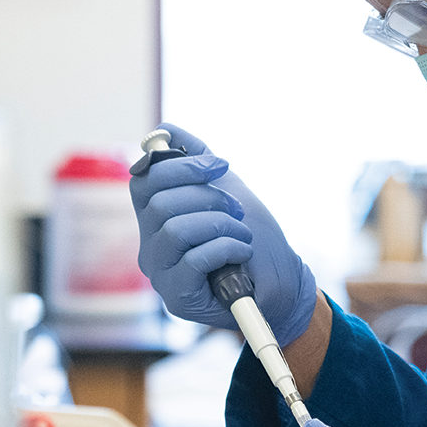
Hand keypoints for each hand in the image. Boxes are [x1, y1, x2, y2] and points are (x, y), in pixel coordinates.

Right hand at [129, 122, 317, 344]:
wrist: (282, 284)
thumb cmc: (252, 239)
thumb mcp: (225, 188)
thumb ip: (194, 158)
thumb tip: (165, 129)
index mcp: (155, 219)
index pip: (144, 180)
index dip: (180, 166)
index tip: (220, 166)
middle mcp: (150, 245)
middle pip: (159, 203)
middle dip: (208, 198)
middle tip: (236, 210)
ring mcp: (160, 273)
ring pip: (174, 229)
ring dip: (219, 224)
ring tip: (241, 234)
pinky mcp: (177, 296)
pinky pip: (192, 260)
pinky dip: (225, 248)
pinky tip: (240, 254)